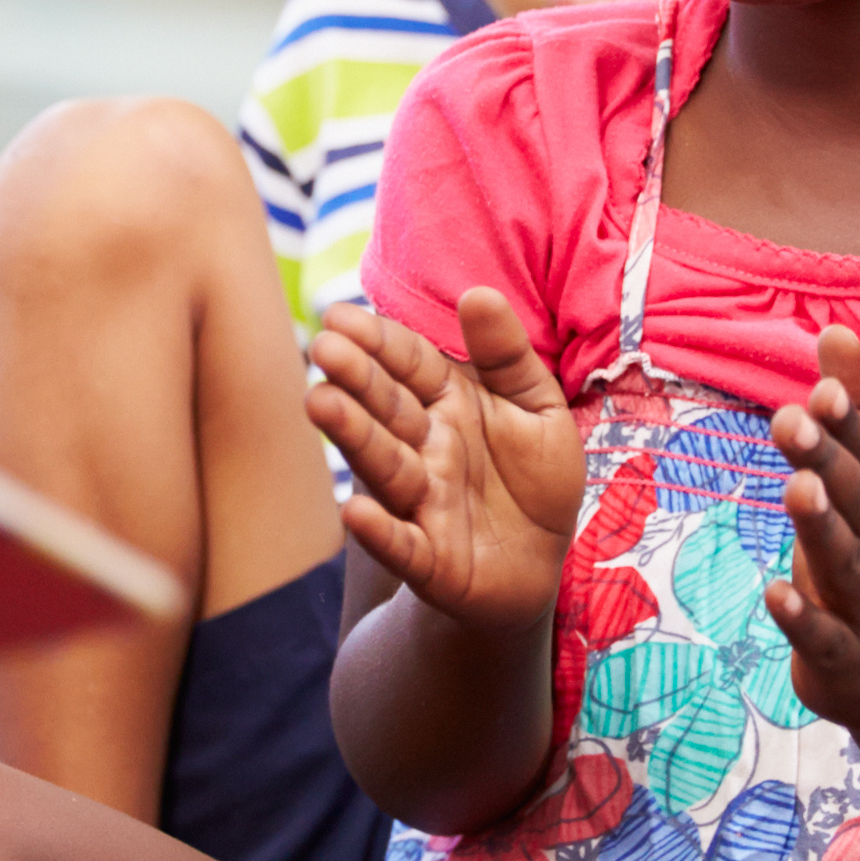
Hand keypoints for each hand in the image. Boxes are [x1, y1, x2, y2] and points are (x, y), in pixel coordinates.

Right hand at [307, 291, 580, 635]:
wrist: (536, 569)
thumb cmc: (532, 480)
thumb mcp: (538, 409)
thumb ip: (508, 355)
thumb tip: (479, 292)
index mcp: (449, 404)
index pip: (411, 364)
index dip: (380, 340)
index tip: (339, 314)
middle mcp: (426, 448)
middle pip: (389, 409)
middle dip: (358, 379)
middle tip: (322, 346)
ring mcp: (424, 503)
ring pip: (386, 466)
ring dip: (355, 437)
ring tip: (321, 403)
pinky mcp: (430, 561)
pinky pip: (403, 544)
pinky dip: (380, 531)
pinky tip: (354, 512)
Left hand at [766, 327, 859, 721]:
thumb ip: (858, 412)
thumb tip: (835, 329)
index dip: (849, 424)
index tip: (820, 384)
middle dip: (832, 462)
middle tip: (791, 418)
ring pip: (849, 566)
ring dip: (823, 528)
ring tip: (794, 488)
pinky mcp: (845, 659)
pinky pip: (825, 638)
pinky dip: (802, 618)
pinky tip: (773, 593)